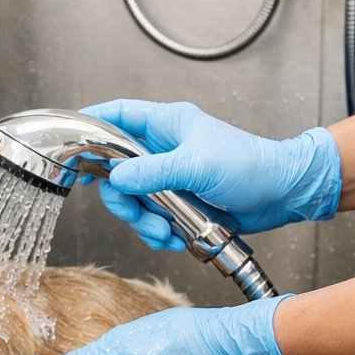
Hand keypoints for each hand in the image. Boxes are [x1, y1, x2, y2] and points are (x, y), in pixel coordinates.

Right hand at [83, 99, 340, 250]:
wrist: (283, 195)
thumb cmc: (252, 166)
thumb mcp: (198, 166)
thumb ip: (154, 172)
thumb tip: (118, 178)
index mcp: (167, 125)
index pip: (118, 116)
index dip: (92, 125)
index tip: (71, 142)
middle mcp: (164, 148)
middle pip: (117, 169)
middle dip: (123, 198)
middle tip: (134, 211)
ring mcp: (170, 176)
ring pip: (133, 199)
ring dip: (143, 221)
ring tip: (164, 232)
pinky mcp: (179, 201)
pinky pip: (152, 218)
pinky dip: (158, 232)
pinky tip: (175, 238)